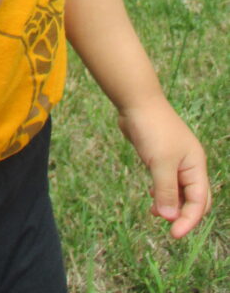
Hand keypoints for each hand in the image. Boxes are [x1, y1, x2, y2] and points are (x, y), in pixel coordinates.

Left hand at [118, 97, 210, 238]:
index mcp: (195, 165)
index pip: (199, 200)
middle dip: (182, 214)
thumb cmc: (153, 129)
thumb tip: (169, 217)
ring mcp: (175, 160)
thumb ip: (166, 190)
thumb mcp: (160, 162)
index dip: (189, 219)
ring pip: (178, 190)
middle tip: (166, 226)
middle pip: (193, 198)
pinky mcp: (160, 156)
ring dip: (169, 204)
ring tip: (154, 212)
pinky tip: (152, 196)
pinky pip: (166, 181)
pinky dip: (161, 192)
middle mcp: (189, 164)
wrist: (137, 102)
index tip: (173, 234)